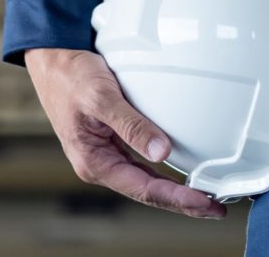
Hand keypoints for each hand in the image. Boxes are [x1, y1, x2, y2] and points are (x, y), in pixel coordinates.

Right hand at [25, 48, 225, 218]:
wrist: (52, 59)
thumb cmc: (69, 76)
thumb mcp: (101, 97)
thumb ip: (130, 125)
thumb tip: (161, 152)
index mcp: (93, 161)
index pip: (143, 189)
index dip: (178, 200)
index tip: (207, 203)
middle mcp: (99, 162)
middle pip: (147, 190)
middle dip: (181, 202)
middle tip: (216, 208)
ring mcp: (105, 153)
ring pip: (145, 178)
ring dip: (174, 188)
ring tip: (205, 195)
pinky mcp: (110, 140)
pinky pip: (140, 162)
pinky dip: (163, 169)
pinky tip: (181, 170)